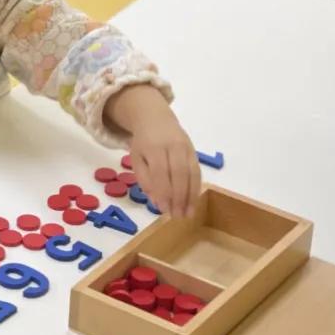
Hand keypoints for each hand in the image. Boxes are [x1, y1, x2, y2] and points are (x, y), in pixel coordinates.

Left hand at [104, 84, 200, 217]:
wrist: (156, 119)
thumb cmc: (143, 143)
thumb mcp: (136, 158)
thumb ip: (144, 179)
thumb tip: (156, 201)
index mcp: (154, 147)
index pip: (160, 173)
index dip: (163, 192)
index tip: (164, 210)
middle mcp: (173, 146)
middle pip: (179, 174)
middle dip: (179, 197)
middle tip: (177, 216)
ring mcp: (186, 147)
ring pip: (192, 173)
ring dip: (191, 196)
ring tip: (188, 214)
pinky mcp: (194, 151)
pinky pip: (198, 171)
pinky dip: (197, 188)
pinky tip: (194, 201)